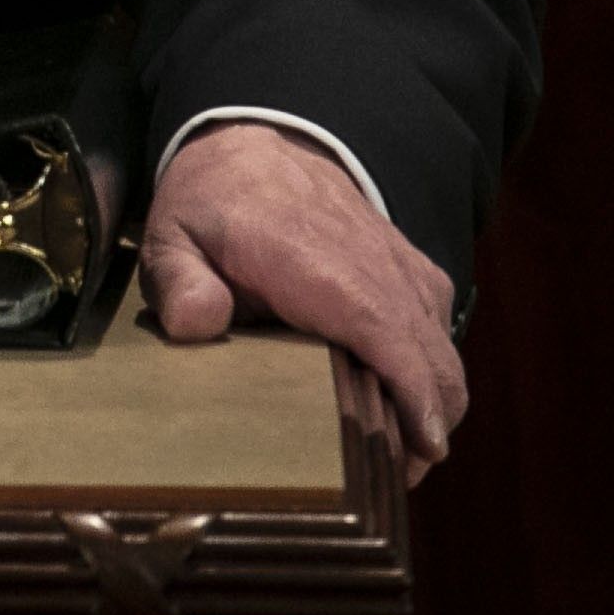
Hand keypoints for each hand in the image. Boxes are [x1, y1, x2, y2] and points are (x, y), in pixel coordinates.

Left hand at [144, 121, 464, 484]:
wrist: (249, 140)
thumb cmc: (210, 200)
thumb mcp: (172, 236)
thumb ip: (179, 282)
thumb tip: (196, 324)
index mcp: (320, 265)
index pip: (390, 336)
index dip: (415, 398)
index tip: (423, 449)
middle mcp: (374, 264)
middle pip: (432, 356)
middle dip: (431, 421)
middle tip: (398, 474)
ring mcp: (397, 263)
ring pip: (442, 344)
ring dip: (435, 399)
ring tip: (402, 449)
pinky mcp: (406, 266)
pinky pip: (437, 322)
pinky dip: (431, 365)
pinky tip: (404, 400)